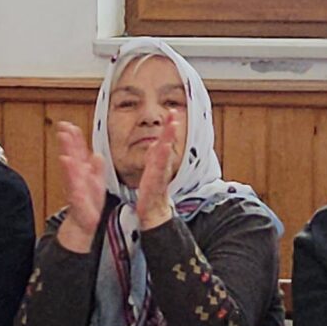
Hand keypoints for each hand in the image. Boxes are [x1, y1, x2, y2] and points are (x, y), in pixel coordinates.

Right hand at [54, 122, 107, 254]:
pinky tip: (66, 161)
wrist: (86, 221)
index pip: (78, 150)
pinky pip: (73, 182)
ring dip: (67, 150)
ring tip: (64, 138)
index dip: (74, 137)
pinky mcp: (77, 196)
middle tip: (63, 127)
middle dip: (68, 140)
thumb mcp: (98, 181)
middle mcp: (77, 175)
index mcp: (83, 170)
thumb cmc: (91, 201)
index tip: (68, 124)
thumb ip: (97, 167)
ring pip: (71, 164)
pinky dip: (70, 172)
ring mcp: (76, 184)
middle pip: (72, 154)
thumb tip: (97, 154)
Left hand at [134, 108, 182, 232]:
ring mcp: (159, 174)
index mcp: (159, 161)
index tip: (172, 113)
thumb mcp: (152, 170)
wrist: (152, 212)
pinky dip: (162, 157)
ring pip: (164, 154)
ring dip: (168, 139)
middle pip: (167, 144)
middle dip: (170, 129)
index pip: (164, 141)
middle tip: (174, 113)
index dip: (168, 128)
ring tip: (172, 125)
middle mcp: (161, 166)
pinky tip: (165, 146)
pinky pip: (158, 169)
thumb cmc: (153, 192)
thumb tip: (155, 145)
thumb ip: (154, 157)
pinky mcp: (155, 183)